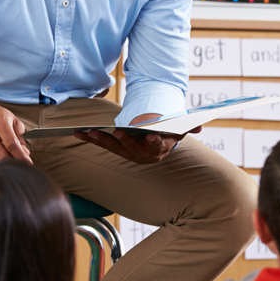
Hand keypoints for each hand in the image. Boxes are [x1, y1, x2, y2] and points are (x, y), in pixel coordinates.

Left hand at [75, 126, 200, 164]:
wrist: (155, 147)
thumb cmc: (166, 135)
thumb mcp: (179, 130)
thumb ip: (189, 127)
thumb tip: (201, 125)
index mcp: (158, 149)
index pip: (157, 145)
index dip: (154, 141)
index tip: (152, 136)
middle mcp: (142, 154)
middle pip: (132, 148)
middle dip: (125, 140)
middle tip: (118, 132)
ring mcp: (127, 153)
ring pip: (113, 147)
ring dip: (101, 140)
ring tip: (90, 133)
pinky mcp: (115, 150)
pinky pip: (102, 144)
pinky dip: (90, 139)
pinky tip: (78, 133)